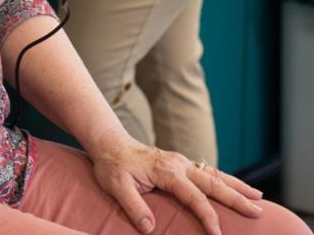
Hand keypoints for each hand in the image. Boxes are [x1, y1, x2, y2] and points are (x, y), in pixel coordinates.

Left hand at [89, 128, 263, 234]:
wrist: (110, 144)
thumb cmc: (113, 165)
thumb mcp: (116, 186)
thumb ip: (134, 206)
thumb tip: (150, 228)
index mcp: (166, 170)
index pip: (194, 196)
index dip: (207, 216)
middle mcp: (179, 164)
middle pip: (213, 182)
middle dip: (236, 197)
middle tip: (258, 211)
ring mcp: (181, 162)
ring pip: (214, 174)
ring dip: (237, 186)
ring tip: (259, 197)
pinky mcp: (180, 164)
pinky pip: (207, 172)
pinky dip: (225, 180)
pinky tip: (235, 188)